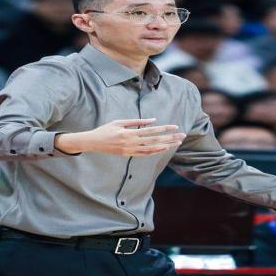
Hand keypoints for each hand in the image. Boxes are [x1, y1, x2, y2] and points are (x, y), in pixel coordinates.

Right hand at [55, 118, 185, 156]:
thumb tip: (153, 121)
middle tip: (182, 136)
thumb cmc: (106, 129)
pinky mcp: (129, 154)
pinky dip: (156, 152)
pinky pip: (145, 154)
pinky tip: (164, 149)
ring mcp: (131, 150)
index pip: (152, 131)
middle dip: (170, 138)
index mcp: (130, 133)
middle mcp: (132, 143)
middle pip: (155, 141)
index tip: (175, 127)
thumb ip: (136, 121)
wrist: (93, 143)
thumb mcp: (120, 122)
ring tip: (177, 143)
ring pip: (152, 149)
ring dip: (166, 146)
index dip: (164, 129)